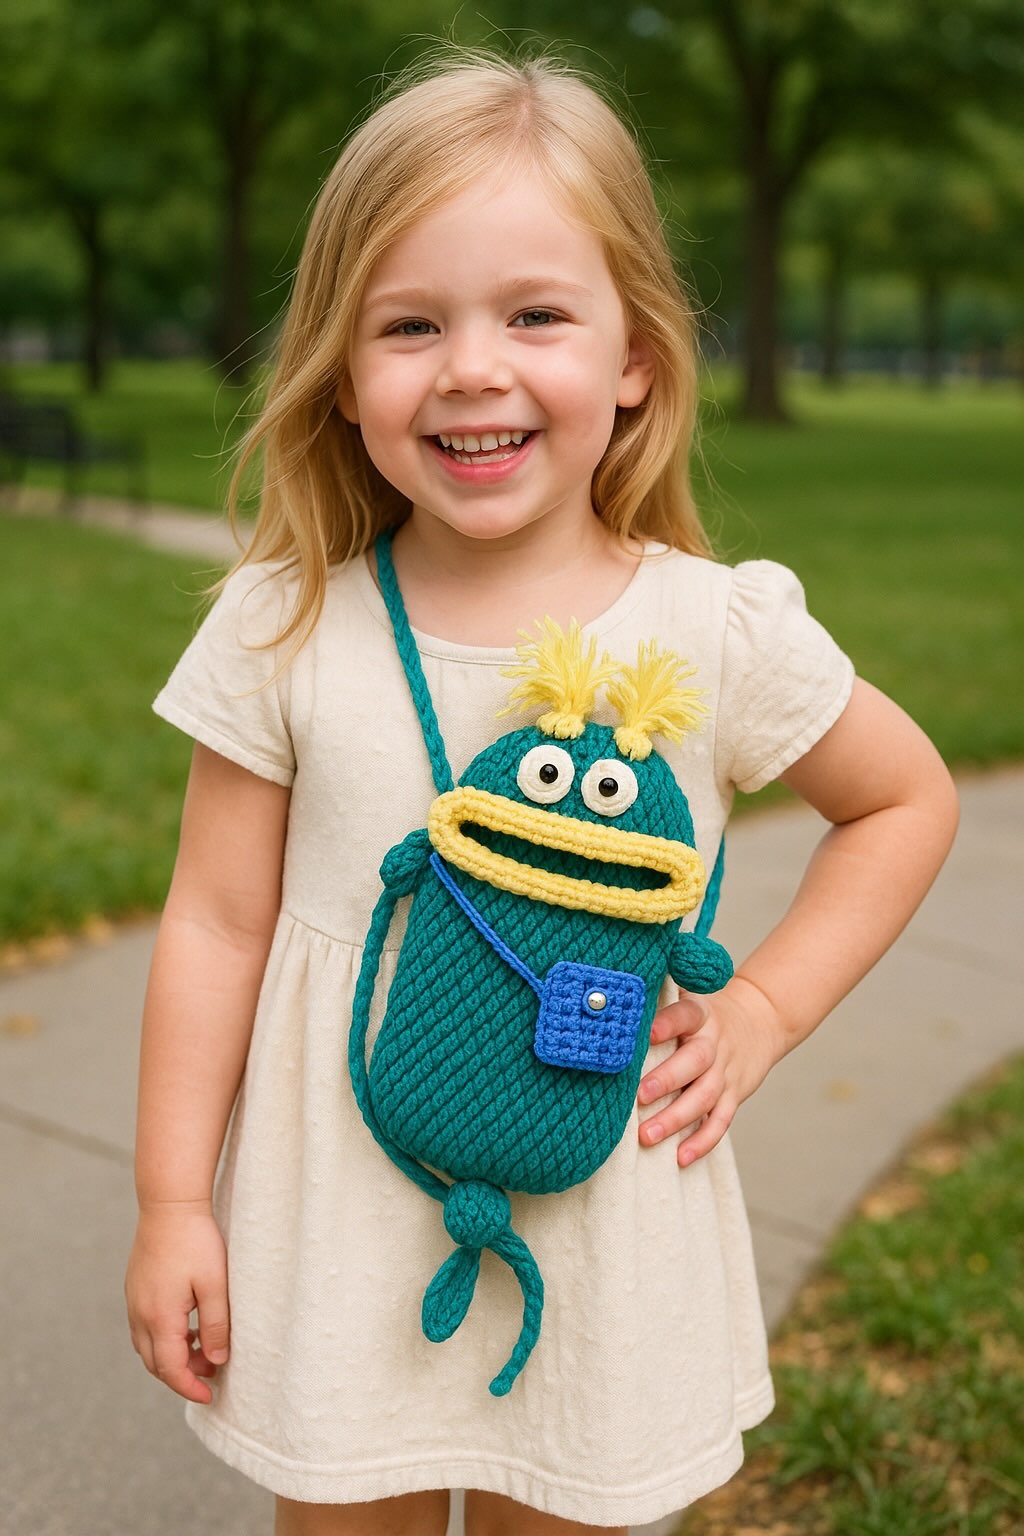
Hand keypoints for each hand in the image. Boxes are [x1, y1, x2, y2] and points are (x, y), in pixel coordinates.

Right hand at [125, 1201, 229, 1403]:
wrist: (169, 1203)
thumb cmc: (196, 1241)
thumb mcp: (215, 1285)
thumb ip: (215, 1326)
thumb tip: (216, 1360)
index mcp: (159, 1317)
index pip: (170, 1369)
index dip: (189, 1387)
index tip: (209, 1397)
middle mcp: (140, 1314)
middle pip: (155, 1363)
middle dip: (182, 1376)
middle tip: (211, 1373)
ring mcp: (134, 1300)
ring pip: (148, 1346)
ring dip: (172, 1357)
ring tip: (203, 1350)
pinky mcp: (136, 1288)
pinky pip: (145, 1327)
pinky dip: (164, 1338)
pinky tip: (187, 1327)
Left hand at [636, 977, 783, 1166]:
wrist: (760, 1021)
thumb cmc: (704, 1014)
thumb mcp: (688, 997)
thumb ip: (656, 1000)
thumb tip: (605, 997)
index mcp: (699, 1014)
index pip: (685, 1014)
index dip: (667, 1024)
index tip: (645, 1034)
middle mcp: (713, 1042)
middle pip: (695, 1061)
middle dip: (667, 1079)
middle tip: (639, 1095)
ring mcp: (725, 1071)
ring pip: (704, 1096)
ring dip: (676, 1118)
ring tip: (647, 1135)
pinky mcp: (734, 1095)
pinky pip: (721, 1121)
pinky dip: (703, 1141)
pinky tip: (681, 1157)